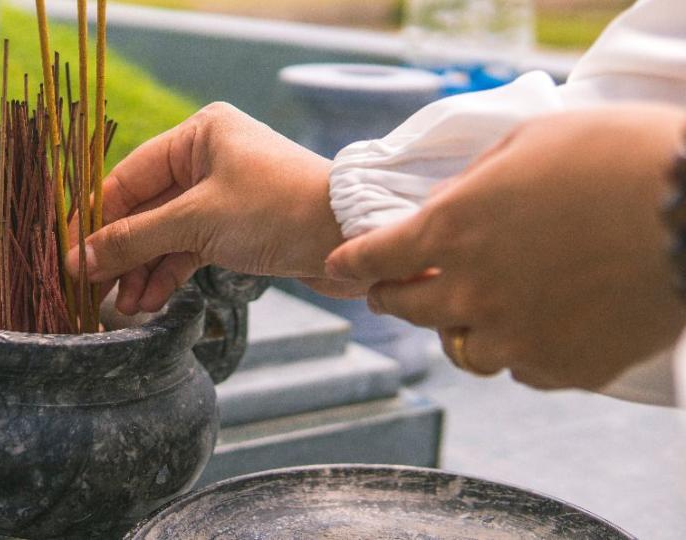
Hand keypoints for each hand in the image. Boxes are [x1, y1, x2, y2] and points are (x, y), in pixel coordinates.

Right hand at [66, 102, 343, 314]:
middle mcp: (207, 159)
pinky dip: (168, 274)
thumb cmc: (277, 211)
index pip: (127, 178)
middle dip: (119, 253)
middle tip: (89, 290)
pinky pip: (188, 249)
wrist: (350, 238)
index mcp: (198, 135)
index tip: (67, 255)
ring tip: (120, 308)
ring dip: (142, 271)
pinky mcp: (235, 227)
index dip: (95, 220)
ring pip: (165, 234)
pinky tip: (146, 302)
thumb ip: (136, 239)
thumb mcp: (198, 221)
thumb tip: (80, 260)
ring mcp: (221, 195)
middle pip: (144, 210)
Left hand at [325, 104, 685, 389]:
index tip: (337, 268)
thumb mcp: (525, 145)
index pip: (375, 258)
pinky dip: (521, 351)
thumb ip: (471, 185)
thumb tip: (446, 209)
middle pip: (408, 312)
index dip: (351, 263)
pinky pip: (523, 370)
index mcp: (451, 231)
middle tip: (392, 295)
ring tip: (477, 313)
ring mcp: (517, 338)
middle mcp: (472, 293)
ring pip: (466, 351)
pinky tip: (538, 329)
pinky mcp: (564, 368)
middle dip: (393, 300)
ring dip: (462, 330)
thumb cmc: (615, 157)